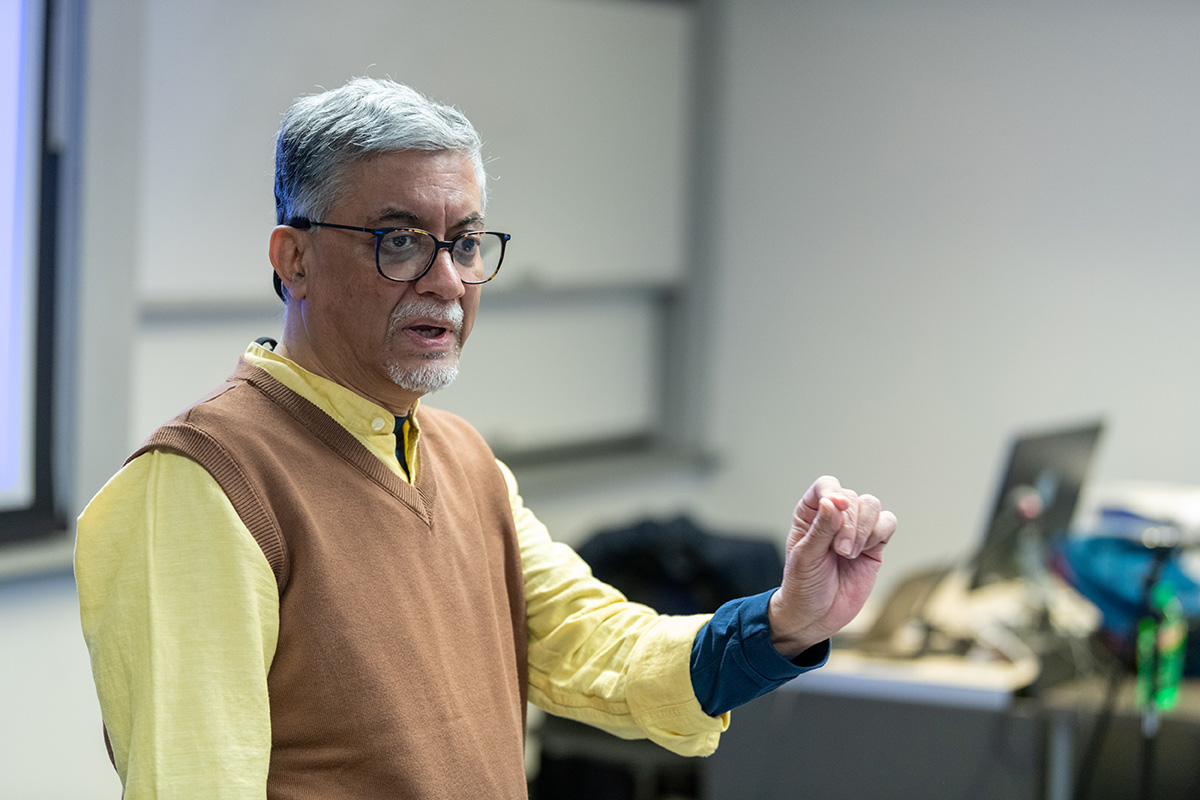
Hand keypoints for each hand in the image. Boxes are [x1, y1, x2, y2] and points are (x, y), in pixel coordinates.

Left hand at [768, 476, 896, 657]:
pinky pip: (887, 523)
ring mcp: (855, 530)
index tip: (836, 510)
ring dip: (864, 530)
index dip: (834, 493)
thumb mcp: (806, 556)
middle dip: (850, 524)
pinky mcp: (874, 545)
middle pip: (853, 497)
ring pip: (872, 506)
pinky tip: (865, 552)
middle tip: (841, 552)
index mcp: (811, 513)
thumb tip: (833, 502)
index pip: (826, 485)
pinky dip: (879, 534)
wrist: (817, 616)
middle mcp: (834, 517)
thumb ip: (821, 528)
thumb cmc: (803, 586)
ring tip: (850, 554)